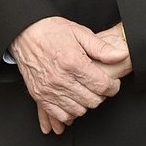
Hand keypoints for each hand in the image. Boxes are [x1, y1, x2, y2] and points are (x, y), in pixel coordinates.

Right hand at [10, 17, 126, 134]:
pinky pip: (60, 114)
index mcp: (73, 62)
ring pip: (78, 110)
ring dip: (86, 104)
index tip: (113, 84)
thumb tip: (121, 55)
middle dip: (101, 95)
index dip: (113, 87)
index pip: (101, 86)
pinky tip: (74, 102)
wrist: (25, 33)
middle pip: (92, 101)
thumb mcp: (80, 33)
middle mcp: (60, 79)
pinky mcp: (39, 95)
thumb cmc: (52, 31)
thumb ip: (102, 48)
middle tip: (100, 86)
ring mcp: (49, 89)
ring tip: (87, 92)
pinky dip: (70, 112)